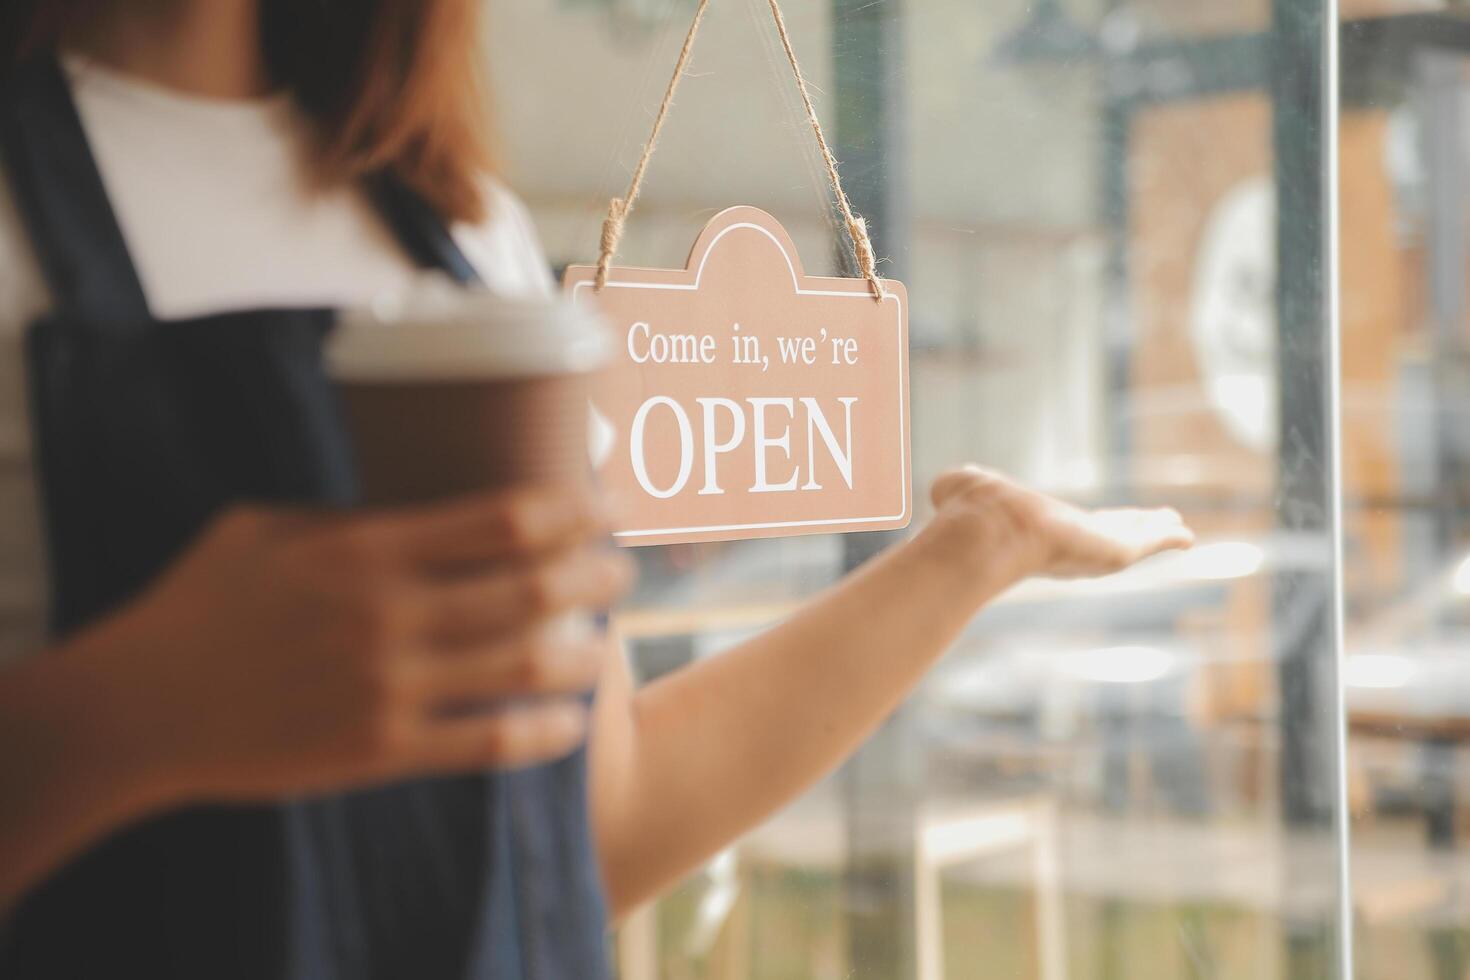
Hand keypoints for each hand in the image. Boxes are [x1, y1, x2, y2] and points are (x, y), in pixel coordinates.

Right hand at [75, 486, 632, 804]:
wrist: (137, 711)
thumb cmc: (197, 606)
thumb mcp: (264, 529)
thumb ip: (347, 518)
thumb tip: (417, 502)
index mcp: (366, 549)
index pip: (503, 520)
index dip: (575, 509)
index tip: (611, 504)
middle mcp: (389, 615)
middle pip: (534, 587)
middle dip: (597, 574)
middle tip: (624, 567)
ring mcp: (389, 687)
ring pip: (524, 665)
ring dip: (584, 651)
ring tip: (604, 641)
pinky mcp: (380, 751)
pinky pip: (488, 742)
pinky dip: (543, 732)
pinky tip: (571, 721)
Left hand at [928, 465, 1193, 583]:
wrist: (986, 532)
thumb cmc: (969, 512)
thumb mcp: (959, 488)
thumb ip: (956, 487)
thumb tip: (943, 488)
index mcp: (1042, 530)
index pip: (1072, 526)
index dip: (1087, 522)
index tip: (1101, 523)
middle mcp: (1070, 542)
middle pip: (1110, 532)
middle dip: (1133, 527)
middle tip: (1156, 523)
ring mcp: (1094, 548)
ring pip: (1133, 537)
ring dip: (1155, 531)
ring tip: (1179, 527)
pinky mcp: (1115, 550)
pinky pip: (1149, 542)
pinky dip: (1168, 538)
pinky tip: (1187, 536)